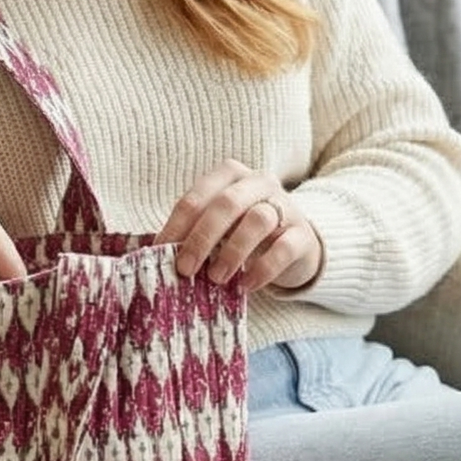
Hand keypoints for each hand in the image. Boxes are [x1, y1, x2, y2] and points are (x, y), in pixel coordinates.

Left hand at [155, 160, 323, 294]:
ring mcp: (285, 206)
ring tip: (217, 278)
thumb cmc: (243, 233)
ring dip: (233, 251)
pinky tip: (246, 285)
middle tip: (186, 269)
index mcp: (230, 175)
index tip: (161, 252)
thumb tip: (156, 255)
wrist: (294, 244)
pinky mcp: (303, 234)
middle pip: (227, 203)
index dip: (177, 226)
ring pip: (258, 220)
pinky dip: (263, 268)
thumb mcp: (218, 227)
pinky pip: (284, 247)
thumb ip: (194, 232)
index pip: (198, 196)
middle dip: (202, 238)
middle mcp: (259, 183)